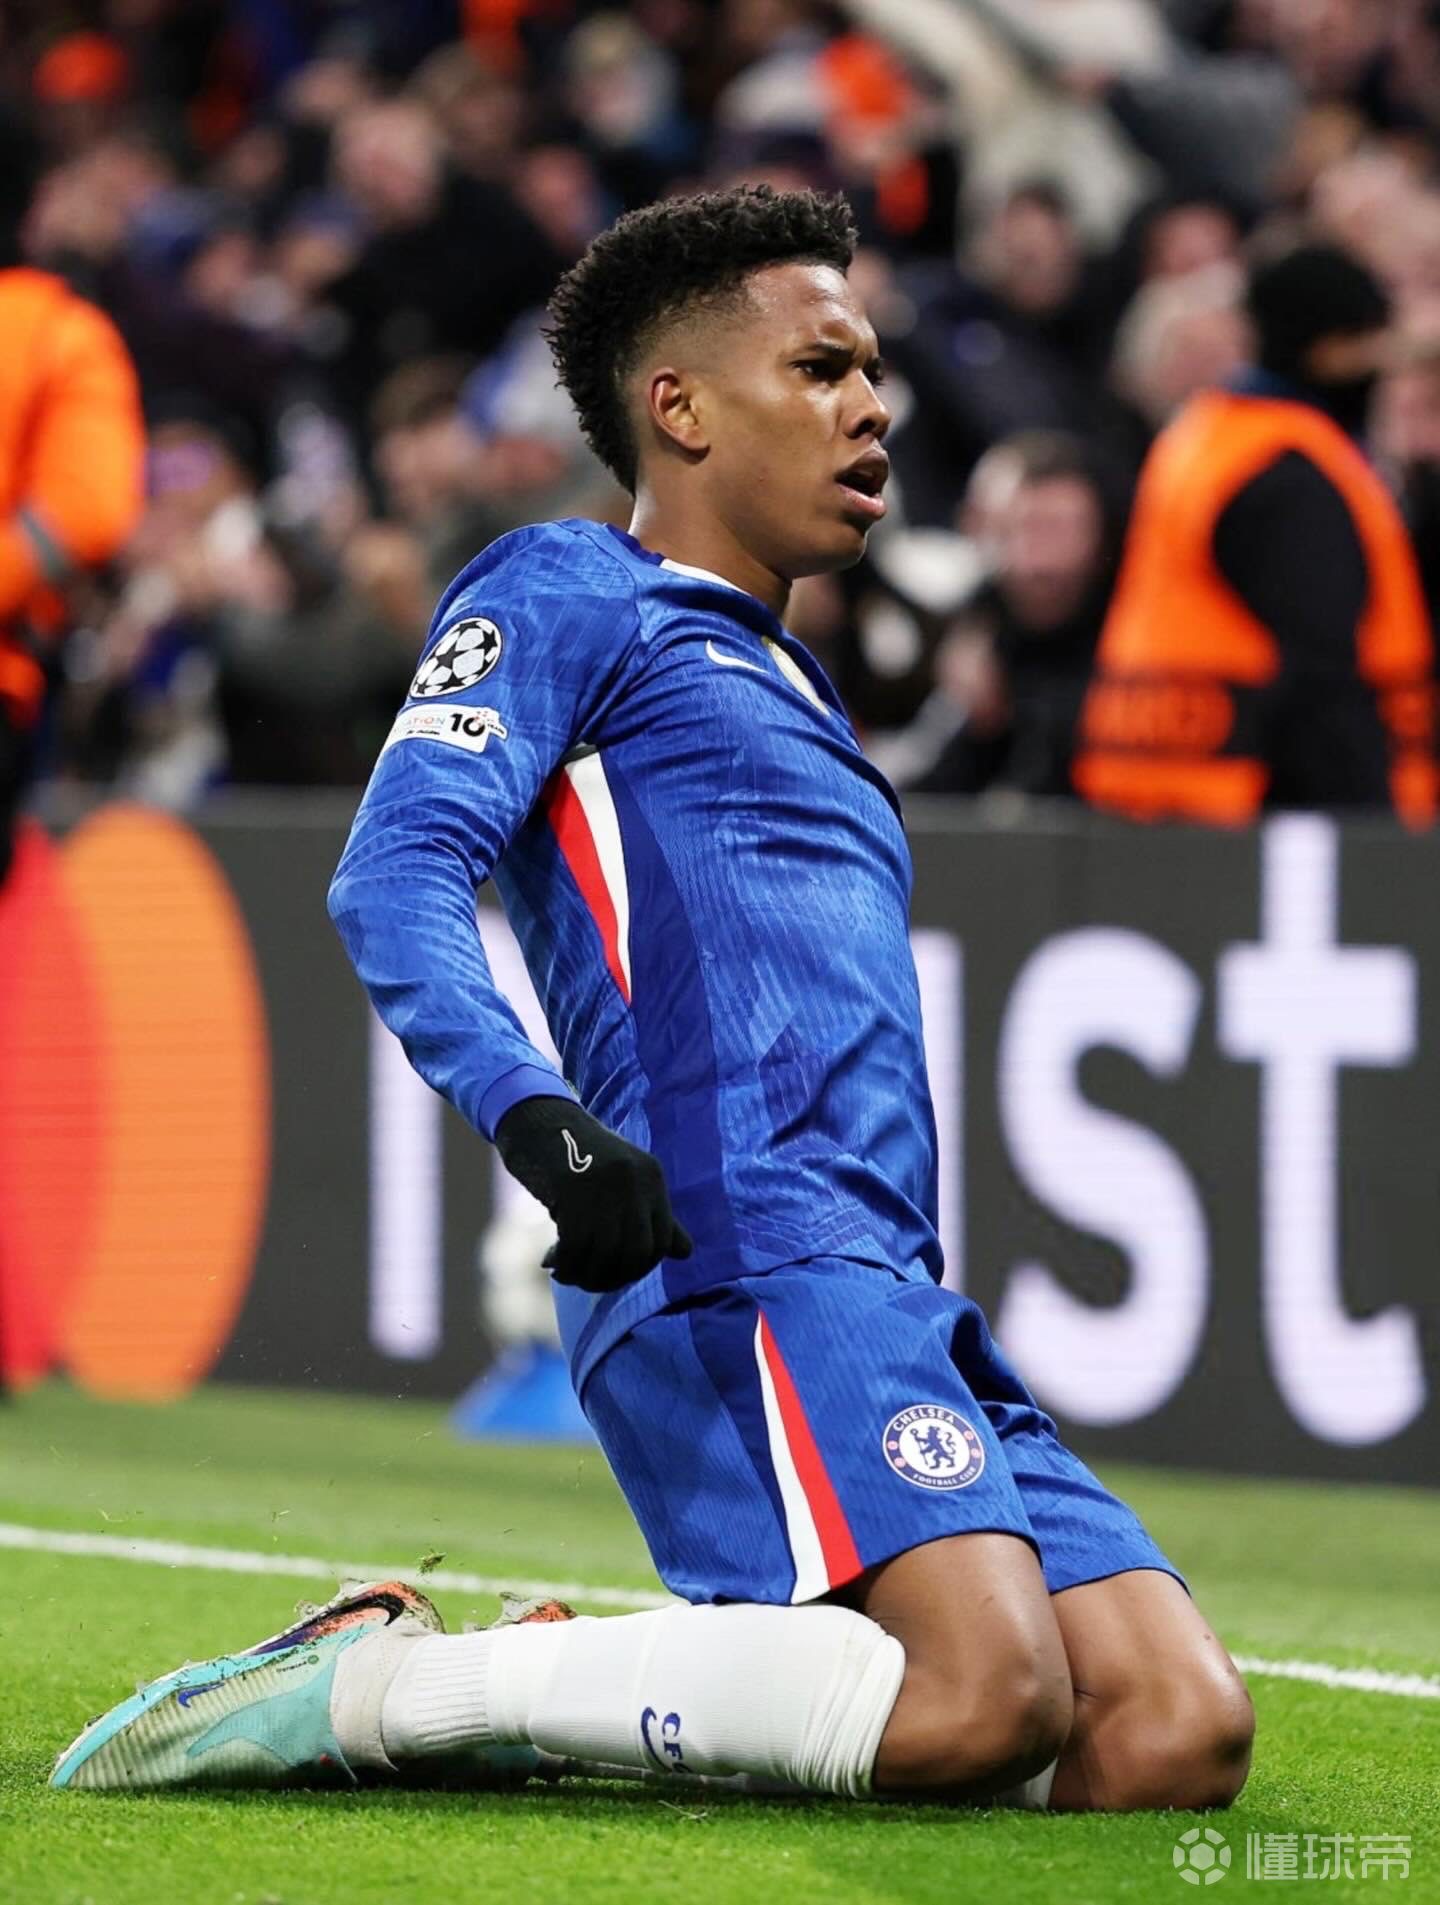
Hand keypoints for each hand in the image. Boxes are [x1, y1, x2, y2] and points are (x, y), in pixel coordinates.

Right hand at [494, 1098, 693, 1292]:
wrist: (541, 1123)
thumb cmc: (584, 1157)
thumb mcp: (627, 1181)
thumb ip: (655, 1216)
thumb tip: (686, 1253)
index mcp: (653, 1176)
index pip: (662, 1241)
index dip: (640, 1267)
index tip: (615, 1271)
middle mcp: (634, 1180)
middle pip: (636, 1253)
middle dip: (613, 1277)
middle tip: (589, 1279)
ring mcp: (604, 1184)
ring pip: (606, 1255)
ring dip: (585, 1276)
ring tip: (569, 1274)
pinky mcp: (572, 1190)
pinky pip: (575, 1247)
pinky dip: (565, 1264)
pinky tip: (553, 1262)